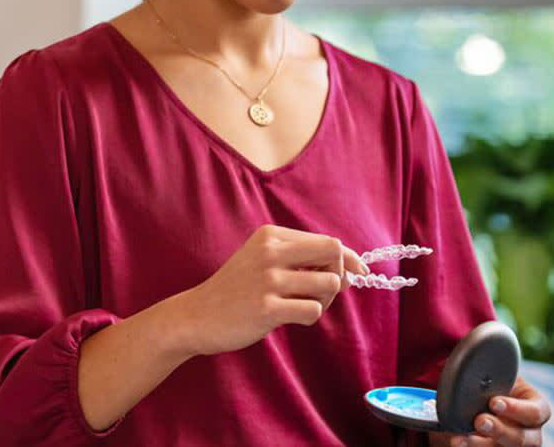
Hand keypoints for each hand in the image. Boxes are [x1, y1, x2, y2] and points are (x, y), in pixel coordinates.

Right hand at [176, 224, 367, 356]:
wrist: (196, 315)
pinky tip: (289, 317)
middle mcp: (270, 252)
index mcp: (270, 235)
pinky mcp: (267, 308)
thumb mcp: (262, 261)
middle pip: (334, 255)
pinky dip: (309, 316)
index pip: (327, 241)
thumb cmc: (236, 290)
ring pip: (329, 285)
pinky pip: (313, 310)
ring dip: (325, 301)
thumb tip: (351, 269)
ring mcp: (268, 279)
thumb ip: (301, 260)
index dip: (347, 259)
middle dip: (339, 276)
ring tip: (302, 306)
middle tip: (322, 293)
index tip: (357, 272)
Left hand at [428, 376, 550, 445]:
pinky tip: (456, 441)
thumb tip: (474, 354)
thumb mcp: (500, 376)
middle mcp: (529, 432)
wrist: (479, 399)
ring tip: (462, 438)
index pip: (536, 412)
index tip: (494, 402)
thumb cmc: (494, 385)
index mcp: (535, 408)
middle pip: (522, 439)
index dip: (517, 409)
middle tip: (479, 421)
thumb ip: (494, 373)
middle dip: (500, 431)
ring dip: (482, 445)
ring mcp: (511, 445)